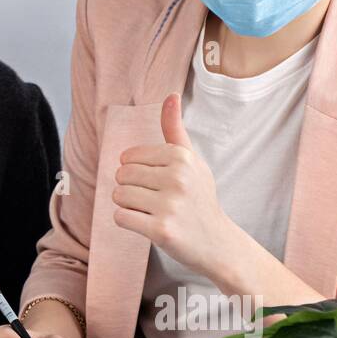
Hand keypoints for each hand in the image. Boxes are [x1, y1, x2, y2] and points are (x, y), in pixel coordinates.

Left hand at [111, 92, 237, 279]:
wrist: (217, 242)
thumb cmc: (199, 198)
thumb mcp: (191, 160)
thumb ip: (174, 129)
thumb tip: (171, 95)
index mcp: (181, 157)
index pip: (129, 157)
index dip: (136, 171)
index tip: (157, 183)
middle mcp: (177, 178)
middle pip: (121, 176)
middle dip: (130, 189)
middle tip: (154, 200)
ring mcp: (170, 205)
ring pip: (119, 196)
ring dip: (129, 206)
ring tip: (152, 212)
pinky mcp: (161, 229)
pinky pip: (120, 217)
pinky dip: (128, 222)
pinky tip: (148, 224)